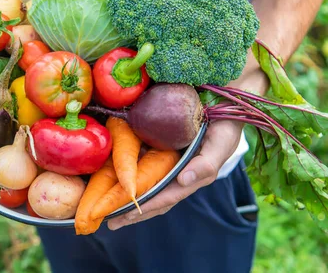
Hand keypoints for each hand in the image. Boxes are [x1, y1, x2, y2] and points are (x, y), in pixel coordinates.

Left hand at [107, 119, 243, 229]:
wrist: (225, 108)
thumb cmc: (225, 129)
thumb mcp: (221, 144)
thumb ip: (206, 164)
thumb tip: (184, 180)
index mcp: (191, 178)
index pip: (165, 198)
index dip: (145, 208)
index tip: (125, 215)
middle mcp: (177, 176)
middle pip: (153, 198)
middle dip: (132, 211)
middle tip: (109, 222)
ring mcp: (169, 165)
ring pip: (146, 186)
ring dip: (127, 198)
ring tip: (107, 207)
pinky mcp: (161, 152)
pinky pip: (143, 166)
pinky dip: (128, 175)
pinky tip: (111, 179)